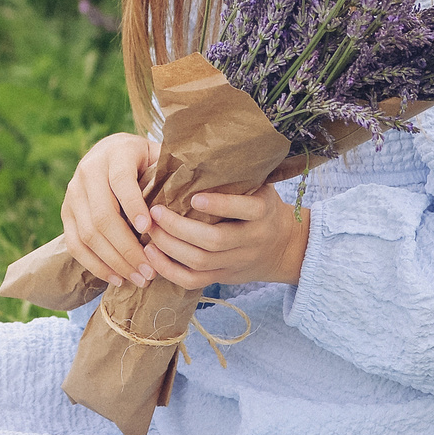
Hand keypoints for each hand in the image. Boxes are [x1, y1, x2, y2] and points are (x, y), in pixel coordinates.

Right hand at [60, 132, 157, 286]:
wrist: (110, 151)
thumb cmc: (145, 160)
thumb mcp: (159, 156)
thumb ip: (171, 172)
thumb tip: (191, 197)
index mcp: (115, 153)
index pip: (120, 181)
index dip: (134, 206)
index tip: (149, 229)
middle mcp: (88, 171)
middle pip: (102, 216)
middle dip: (127, 248)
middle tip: (150, 271)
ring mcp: (73, 193)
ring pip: (87, 234)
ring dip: (114, 262)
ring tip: (138, 279)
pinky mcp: (65, 212)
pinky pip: (74, 244)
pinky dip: (95, 265)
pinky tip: (117, 278)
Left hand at [141, 185, 311, 290]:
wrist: (284, 248)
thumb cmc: (261, 207)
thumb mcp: (259, 189)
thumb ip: (236, 179)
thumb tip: (197, 153)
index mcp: (263, 213)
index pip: (245, 209)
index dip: (220, 204)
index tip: (194, 196)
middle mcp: (251, 240)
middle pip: (214, 240)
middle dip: (179, 227)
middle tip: (155, 211)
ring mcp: (236, 262)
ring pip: (199, 262)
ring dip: (169, 247)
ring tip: (149, 231)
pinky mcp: (223, 277)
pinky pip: (192, 281)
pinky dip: (169, 270)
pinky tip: (151, 254)